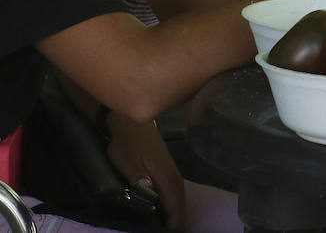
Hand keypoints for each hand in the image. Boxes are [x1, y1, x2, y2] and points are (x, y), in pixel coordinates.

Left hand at [105, 113, 184, 229]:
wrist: (129, 122)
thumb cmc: (127, 142)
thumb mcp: (127, 160)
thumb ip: (138, 175)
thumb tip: (150, 190)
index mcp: (165, 173)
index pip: (174, 200)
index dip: (175, 217)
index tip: (175, 231)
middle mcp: (172, 173)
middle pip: (180, 198)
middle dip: (179, 216)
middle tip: (176, 231)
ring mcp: (170, 169)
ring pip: (178, 193)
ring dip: (177, 208)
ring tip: (173, 223)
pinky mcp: (165, 167)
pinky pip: (174, 188)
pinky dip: (174, 199)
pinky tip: (168, 205)